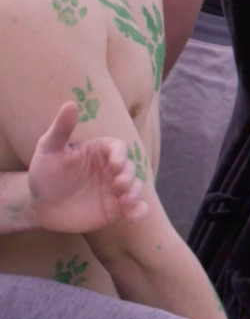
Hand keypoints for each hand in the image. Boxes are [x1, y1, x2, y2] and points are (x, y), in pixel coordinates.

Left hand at [28, 102, 147, 233]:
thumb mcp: (49, 149)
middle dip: (129, 176)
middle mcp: (112, 168)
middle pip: (131, 167)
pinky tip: (133, 214)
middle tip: (118, 185)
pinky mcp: (116, 208)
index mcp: (101, 151)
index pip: (119, 147)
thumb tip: (70, 103)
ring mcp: (115, 189)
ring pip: (136, 187)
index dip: (121, 155)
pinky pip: (135, 208)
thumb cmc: (44, 173)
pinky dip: (139, 210)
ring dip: (135, 193)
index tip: (115, 165)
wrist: (40, 205)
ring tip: (126, 201)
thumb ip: (61, 129)